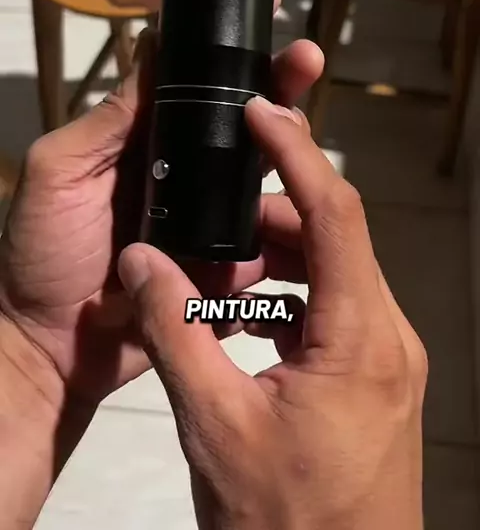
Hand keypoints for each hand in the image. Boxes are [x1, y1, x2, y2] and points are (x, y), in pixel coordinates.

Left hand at [0, 25, 322, 406]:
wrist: (51, 349)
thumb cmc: (43, 252)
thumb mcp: (60, 172)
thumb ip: (108, 119)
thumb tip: (152, 43)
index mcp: (145, 144)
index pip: (193, 87)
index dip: (230, 55)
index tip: (269, 20)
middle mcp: (183, 175)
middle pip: (240, 127)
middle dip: (278, 90)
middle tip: (308, 60)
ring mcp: (207, 223)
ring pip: (260, 182)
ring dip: (291, 158)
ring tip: (309, 140)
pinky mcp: (222, 269)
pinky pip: (262, 245)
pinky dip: (285, 230)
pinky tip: (310, 212)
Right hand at [119, 98, 427, 529]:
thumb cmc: (284, 523)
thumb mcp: (214, 426)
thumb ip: (174, 333)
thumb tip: (139, 259)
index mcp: (359, 337)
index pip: (335, 213)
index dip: (296, 152)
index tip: (260, 110)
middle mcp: (388, 336)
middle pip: (334, 240)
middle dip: (272, 216)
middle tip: (210, 213)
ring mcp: (388, 360)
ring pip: (334, 276)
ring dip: (279, 263)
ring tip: (218, 271)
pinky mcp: (377, 380)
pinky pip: (335, 314)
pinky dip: (290, 302)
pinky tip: (245, 322)